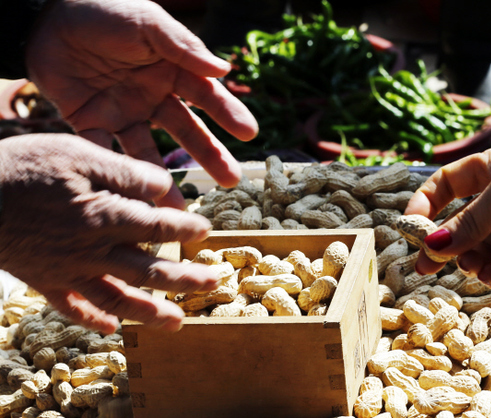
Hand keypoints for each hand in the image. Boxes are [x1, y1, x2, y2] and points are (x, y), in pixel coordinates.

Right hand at [0, 134, 221, 333]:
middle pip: (148, 271)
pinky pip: (71, 307)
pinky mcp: (43, 280)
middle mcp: (92, 250)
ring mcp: (68, 270)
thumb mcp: (78, 153)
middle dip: (184, 279)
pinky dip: (92, 319)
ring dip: (149, 312)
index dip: (185, 230)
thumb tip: (163, 185)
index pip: (157, 229)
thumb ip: (124, 172)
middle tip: (212, 283)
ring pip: (117, 297)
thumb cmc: (24, 166)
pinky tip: (112, 327)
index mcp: (105, 216)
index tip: (205, 231)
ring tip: (176, 322)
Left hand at [25, 0, 257, 206]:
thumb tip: (224, 71)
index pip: (206, 96)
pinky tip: (131, 196)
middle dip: (210, 155)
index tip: (249, 135)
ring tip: (178, 208)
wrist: (46, 15)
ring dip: (163, 179)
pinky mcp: (91, 123)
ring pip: (149, 152)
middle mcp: (152, 96)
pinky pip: (105, 152)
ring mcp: (123, 113)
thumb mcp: (148, 23)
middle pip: (186, 132)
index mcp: (171, 70)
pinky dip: (115, 173)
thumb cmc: (104, 8)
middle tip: (231, 180)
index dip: (228, 115)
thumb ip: (184, 47)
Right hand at [405, 133, 490, 291]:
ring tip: (468, 266)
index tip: (411, 226)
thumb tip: (434, 246)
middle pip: (461, 227)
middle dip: (441, 246)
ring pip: (485, 251)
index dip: (425, 205)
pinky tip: (490, 276)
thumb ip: (470, 221)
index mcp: (488, 174)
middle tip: (422, 267)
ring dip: (471, 261)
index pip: (445, 187)